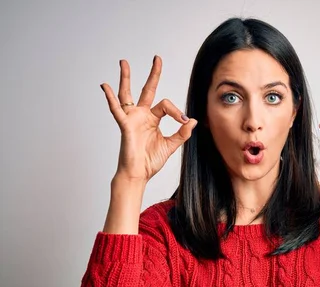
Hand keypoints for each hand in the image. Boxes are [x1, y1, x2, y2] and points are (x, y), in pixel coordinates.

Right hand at [100, 56, 196, 181]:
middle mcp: (142, 115)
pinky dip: (109, 98)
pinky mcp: (125, 125)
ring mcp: (132, 118)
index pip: (166, 105)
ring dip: (126, 78)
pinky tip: (105, 86)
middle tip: (157, 58)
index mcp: (153, 119)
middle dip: (153, 74)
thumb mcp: (171, 145)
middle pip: (147, 90)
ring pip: (127, 93)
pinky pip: (116, 109)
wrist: (139, 173)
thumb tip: (193, 120)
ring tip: (124, 62)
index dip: (176, 111)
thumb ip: (182, 133)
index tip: (183, 121)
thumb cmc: (151, 160)